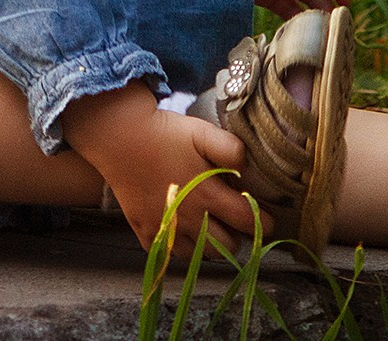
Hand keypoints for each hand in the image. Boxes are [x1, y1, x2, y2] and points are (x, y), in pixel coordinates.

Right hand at [62, 83, 267, 257]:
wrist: (119, 139)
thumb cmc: (164, 134)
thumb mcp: (202, 132)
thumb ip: (231, 149)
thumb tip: (250, 167)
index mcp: (208, 196)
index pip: (247, 222)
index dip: (264, 223)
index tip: (269, 221)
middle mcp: (189, 220)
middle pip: (227, 247)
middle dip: (238, 236)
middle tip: (236, 221)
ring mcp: (166, 229)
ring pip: (200, 256)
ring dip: (211, 245)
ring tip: (211, 227)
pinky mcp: (145, 232)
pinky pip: (170, 255)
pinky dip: (181, 248)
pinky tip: (183, 230)